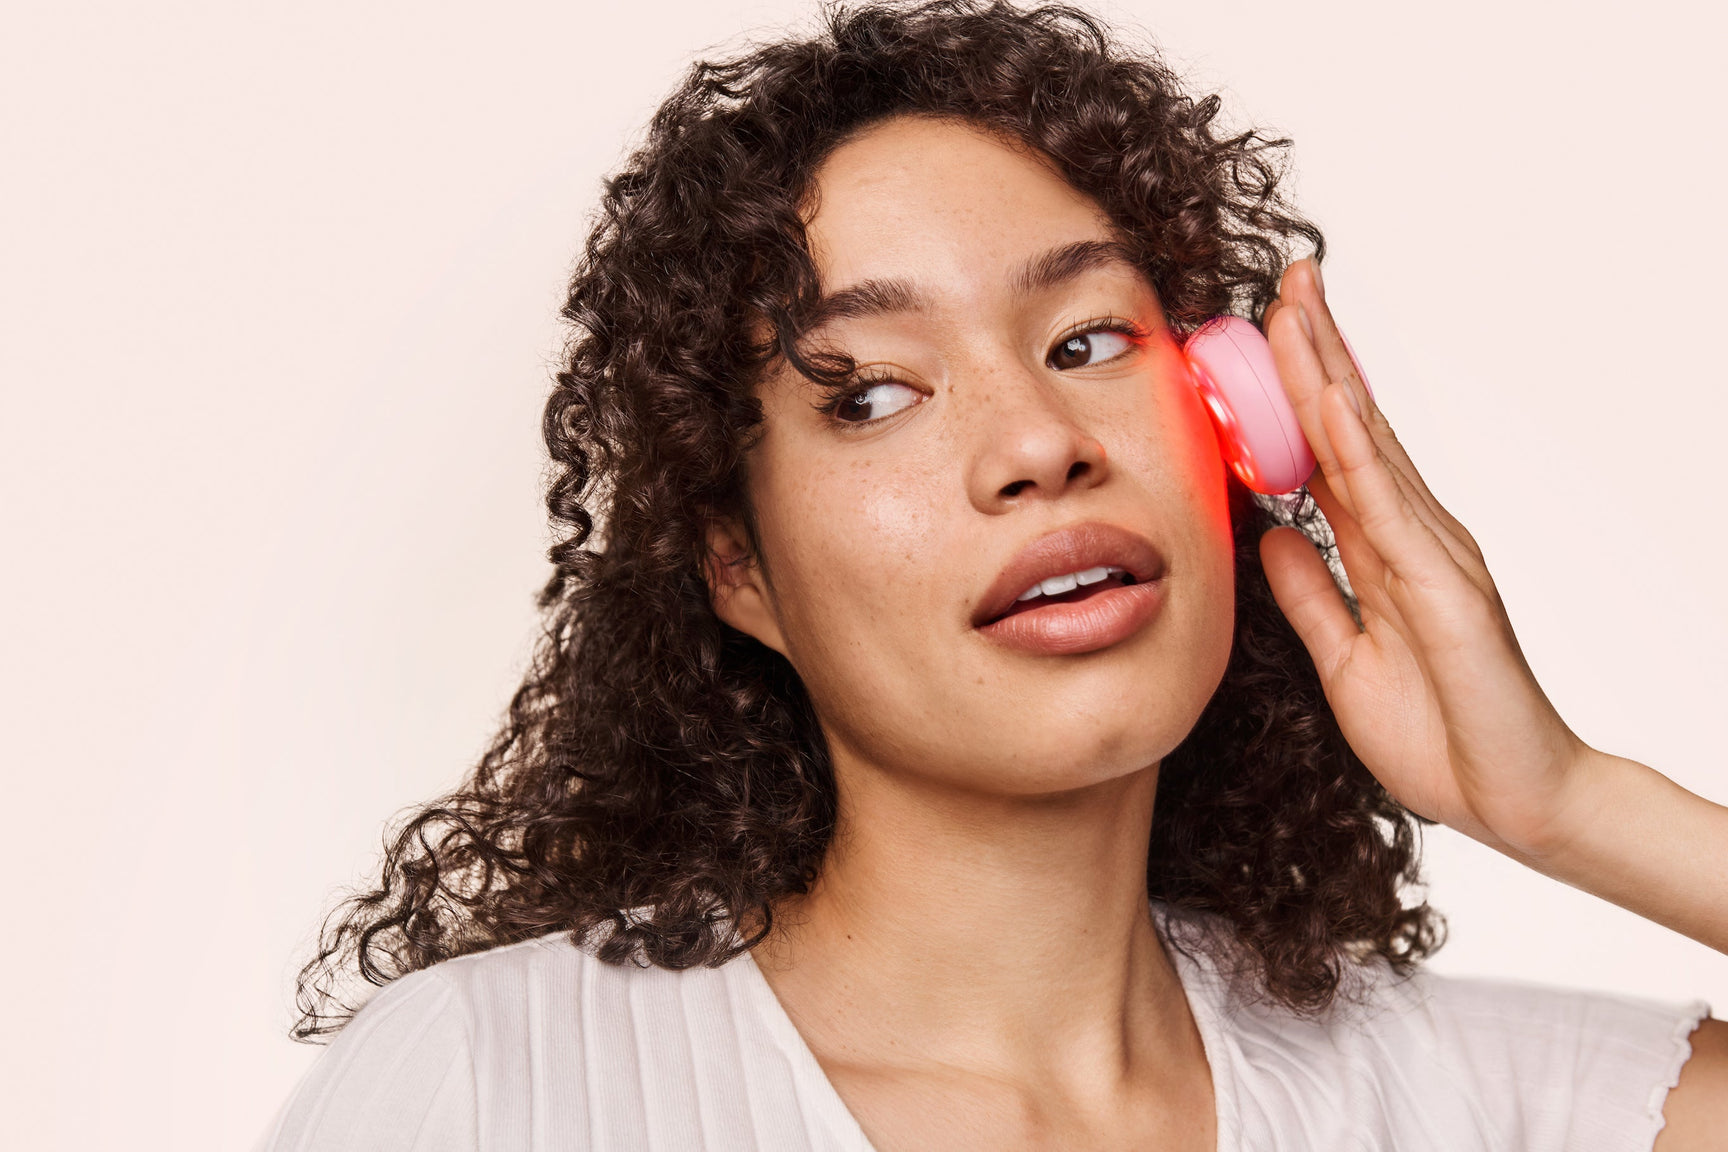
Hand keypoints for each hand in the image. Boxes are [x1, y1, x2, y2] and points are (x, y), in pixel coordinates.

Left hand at [1256, 259, 1592, 860]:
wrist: (1515, 801)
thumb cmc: (1440, 734)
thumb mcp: (1344, 658)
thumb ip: (1310, 595)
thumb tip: (1268, 534)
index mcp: (1384, 552)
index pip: (1331, 454)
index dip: (1299, 391)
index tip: (1263, 332)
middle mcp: (1412, 536)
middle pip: (1353, 426)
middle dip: (1317, 351)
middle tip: (1286, 278)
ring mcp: (1435, 554)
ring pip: (1369, 446)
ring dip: (1330, 374)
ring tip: (1298, 308)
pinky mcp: (1449, 589)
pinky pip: (1391, 509)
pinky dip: (1359, 451)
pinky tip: (1332, 403)